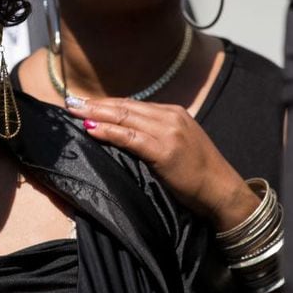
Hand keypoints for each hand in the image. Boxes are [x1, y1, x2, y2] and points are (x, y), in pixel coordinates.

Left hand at [72, 98, 259, 230]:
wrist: (222, 191)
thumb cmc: (197, 172)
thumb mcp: (176, 143)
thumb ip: (153, 132)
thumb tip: (122, 129)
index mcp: (173, 112)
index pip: (131, 103)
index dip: (106, 102)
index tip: (83, 101)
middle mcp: (170, 116)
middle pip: (124, 106)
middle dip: (95, 103)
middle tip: (70, 101)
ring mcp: (168, 132)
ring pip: (124, 118)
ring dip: (96, 113)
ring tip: (75, 111)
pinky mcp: (165, 150)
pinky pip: (130, 138)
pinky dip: (108, 132)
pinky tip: (91, 128)